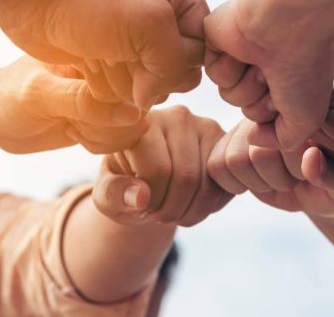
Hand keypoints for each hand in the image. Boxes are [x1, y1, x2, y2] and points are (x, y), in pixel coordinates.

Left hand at [0, 0, 207, 108]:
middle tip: (121, 53)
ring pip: (154, 83)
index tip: (149, 54)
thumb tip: (149, 99)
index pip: (204, 44)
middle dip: (151, 71)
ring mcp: (139, 34)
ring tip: (101, 55)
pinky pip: (128, 87)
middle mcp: (165, 10)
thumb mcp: (149, 24)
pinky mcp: (116, 54)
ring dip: (126, 79)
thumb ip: (173, 64)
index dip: (180, 60)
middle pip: (182, 68)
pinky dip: (110, 84)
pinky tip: (90, 64)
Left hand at [0, 56, 148, 153]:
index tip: (72, 110)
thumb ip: (84, 103)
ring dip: (102, 137)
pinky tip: (76, 132)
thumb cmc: (8, 98)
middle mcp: (110, 72)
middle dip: (104, 126)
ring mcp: (112, 94)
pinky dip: (101, 144)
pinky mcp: (109, 115)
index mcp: (97, 54)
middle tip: (70, 120)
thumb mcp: (40, 97)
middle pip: (138, 108)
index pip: (129, 84)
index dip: (108, 109)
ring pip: (134, 127)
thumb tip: (133, 113)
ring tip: (71, 125)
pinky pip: (125, 137)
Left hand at [93, 106, 232, 226]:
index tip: (141, 209)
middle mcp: (178, 116)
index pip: (157, 170)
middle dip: (171, 211)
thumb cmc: (124, 182)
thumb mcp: (107, 194)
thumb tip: (141, 198)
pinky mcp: (226, 144)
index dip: (150, 202)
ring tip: (173, 214)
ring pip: (208, 184)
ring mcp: (207, 127)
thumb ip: (113, 195)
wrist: (150, 176)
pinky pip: (225, 187)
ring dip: (190, 213)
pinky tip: (192, 206)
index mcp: (143, 122)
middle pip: (186, 178)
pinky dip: (209, 207)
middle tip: (159, 217)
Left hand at [204, 0, 333, 150]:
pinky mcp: (218, 38)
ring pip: (229, 94)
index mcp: (291, 75)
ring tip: (262, 63)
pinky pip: (214, 74)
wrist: (287, 24)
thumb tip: (253, 138)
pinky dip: (230, 67)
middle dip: (261, 102)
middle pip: (248, 109)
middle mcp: (268, 63)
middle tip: (276, 77)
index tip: (296, 92)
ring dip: (247, 85)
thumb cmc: (306, 67)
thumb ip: (281, 141)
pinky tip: (245, 50)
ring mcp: (242, 50)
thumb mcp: (306, 120)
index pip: (271, 116)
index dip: (279, 113)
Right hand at [208, 118, 333, 217]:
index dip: (298, 169)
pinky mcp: (229, 144)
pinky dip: (235, 184)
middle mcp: (273, 111)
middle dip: (279, 178)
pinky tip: (256, 182)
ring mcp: (248, 126)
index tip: (313, 171)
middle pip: (257, 152)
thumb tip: (310, 158)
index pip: (286, 140)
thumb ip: (332, 175)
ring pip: (235, 160)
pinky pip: (217, 165)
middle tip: (296, 178)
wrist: (319, 192)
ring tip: (279, 180)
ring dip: (258, 182)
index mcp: (306, 112)